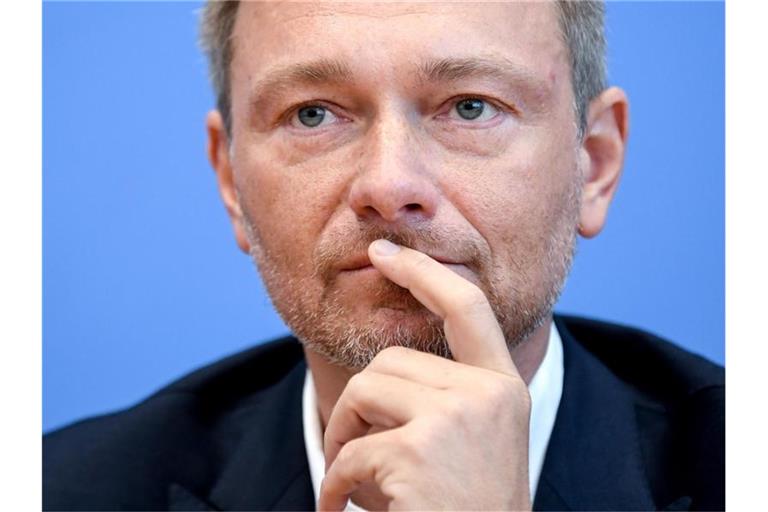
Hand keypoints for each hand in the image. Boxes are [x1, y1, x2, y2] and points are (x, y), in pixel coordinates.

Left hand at [318, 239, 531, 510]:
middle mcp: (488, 394)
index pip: (467, 307)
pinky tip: (342, 510)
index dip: (425, 273)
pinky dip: (335, 484)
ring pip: (365, 391)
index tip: (388, 253)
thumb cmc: (466, 508)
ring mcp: (458, 419)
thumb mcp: (469, 445)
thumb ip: (442, 398)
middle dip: (358, 404)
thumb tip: (383, 367)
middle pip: (392, 361)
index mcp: (503, 388)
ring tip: (351, 481)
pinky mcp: (420, 450)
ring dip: (343, 436)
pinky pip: (350, 450)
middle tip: (352, 451)